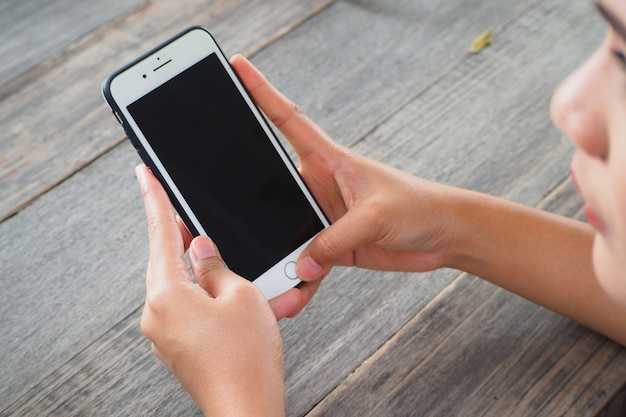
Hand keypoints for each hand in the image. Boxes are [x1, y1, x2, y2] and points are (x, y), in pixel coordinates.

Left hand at [136, 165, 284, 416]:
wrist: (246, 407)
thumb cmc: (246, 356)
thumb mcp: (240, 295)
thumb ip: (216, 265)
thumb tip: (200, 249)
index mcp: (167, 295)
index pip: (160, 234)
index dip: (154, 199)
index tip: (144, 175)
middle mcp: (156, 315)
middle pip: (166, 261)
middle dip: (182, 238)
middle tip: (194, 216)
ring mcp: (163, 334)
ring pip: (177, 285)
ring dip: (197, 270)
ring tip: (224, 261)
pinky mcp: (176, 346)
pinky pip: (184, 308)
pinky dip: (201, 294)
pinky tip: (223, 294)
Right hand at [232, 55, 457, 281]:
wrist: (445, 235)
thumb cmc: (418, 206)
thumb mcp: (374, 216)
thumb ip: (334, 241)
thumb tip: (300, 266)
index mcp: (329, 159)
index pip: (288, 120)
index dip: (262, 92)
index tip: (237, 66)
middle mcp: (320, 184)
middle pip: (272, 185)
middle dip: (245, 194)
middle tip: (217, 206)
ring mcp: (324, 216)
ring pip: (285, 231)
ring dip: (274, 251)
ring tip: (259, 271)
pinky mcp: (334, 245)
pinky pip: (307, 264)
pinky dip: (300, 281)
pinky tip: (292, 298)